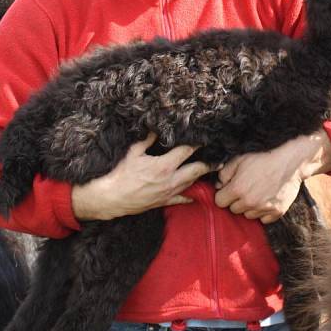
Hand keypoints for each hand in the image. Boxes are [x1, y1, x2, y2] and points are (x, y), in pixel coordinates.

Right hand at [71, 133, 214, 220]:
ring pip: (191, 184)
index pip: (187, 151)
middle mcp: (171, 180)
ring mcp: (168, 192)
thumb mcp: (133, 152)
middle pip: (197, 170)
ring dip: (200, 177)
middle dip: (208, 164)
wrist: (111, 198)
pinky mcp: (163, 202)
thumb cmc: (120, 174)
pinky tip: (194, 196)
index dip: (197, 144)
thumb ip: (147, 139)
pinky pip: (181, 200)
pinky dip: (188, 196)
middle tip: (219, 159)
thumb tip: (155, 128)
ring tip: (209, 171)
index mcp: (164, 165)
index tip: (205, 138)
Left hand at [214, 131, 330, 223]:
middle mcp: (249, 202)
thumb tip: (218, 185)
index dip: (223, 194)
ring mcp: (264, 209)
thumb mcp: (240, 159)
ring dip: (250, 207)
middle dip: (236, 201)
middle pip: (233, 210)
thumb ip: (224, 173)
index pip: (219, 202)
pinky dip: (263, 212)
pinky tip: (267, 199)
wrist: (290, 162)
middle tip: (246, 189)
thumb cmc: (264, 159)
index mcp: (238, 189)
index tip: (230, 189)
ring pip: (248, 215)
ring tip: (257, 193)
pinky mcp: (277, 212)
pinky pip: (263, 219)